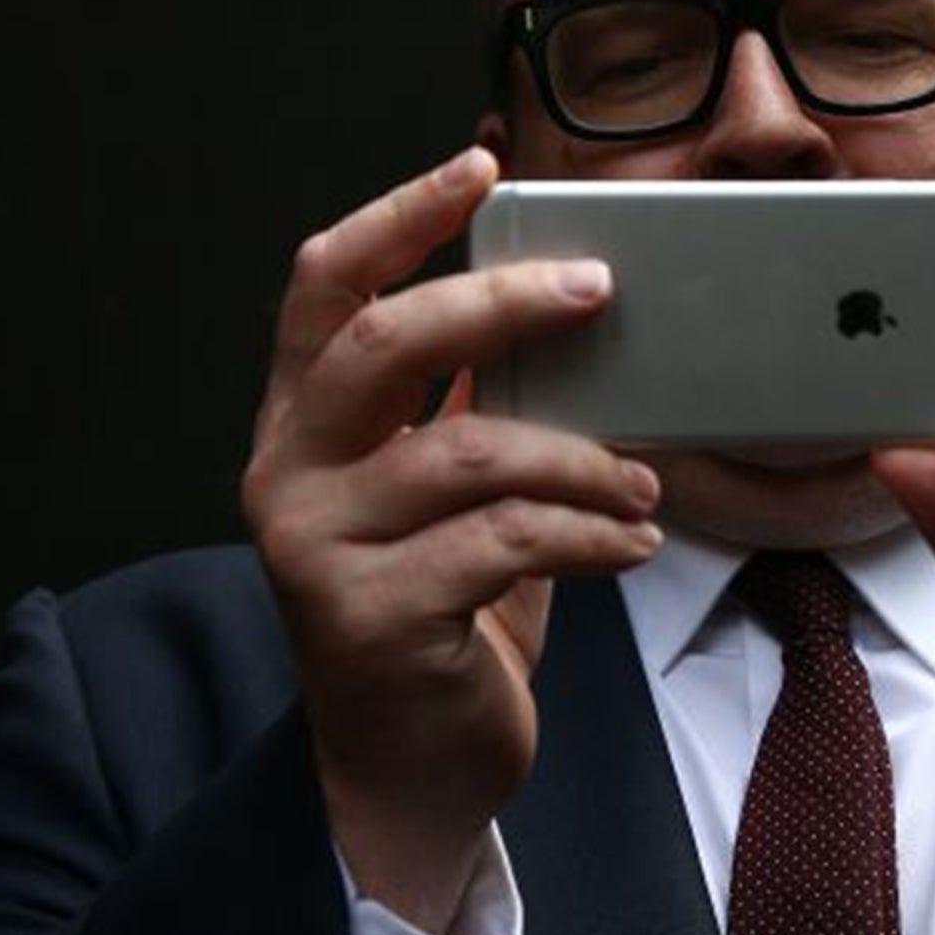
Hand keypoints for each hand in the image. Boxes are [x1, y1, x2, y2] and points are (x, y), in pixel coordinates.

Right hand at [241, 147, 662, 930]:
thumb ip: (475, 408)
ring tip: (644, 482)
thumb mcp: (454, 495)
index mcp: (306, 425)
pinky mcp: (370, 620)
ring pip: (468, 452)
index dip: (400, 215)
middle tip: (597, 289)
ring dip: (583, 457)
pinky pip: (506, 544)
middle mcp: (290, 475)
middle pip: (382, 342)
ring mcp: (319, 550)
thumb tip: (564, 307)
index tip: (479, 163)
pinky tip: (633, 542)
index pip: (326, 287)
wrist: (410, 771)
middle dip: (498, 301)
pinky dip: (593, 533)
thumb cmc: (444, 614)